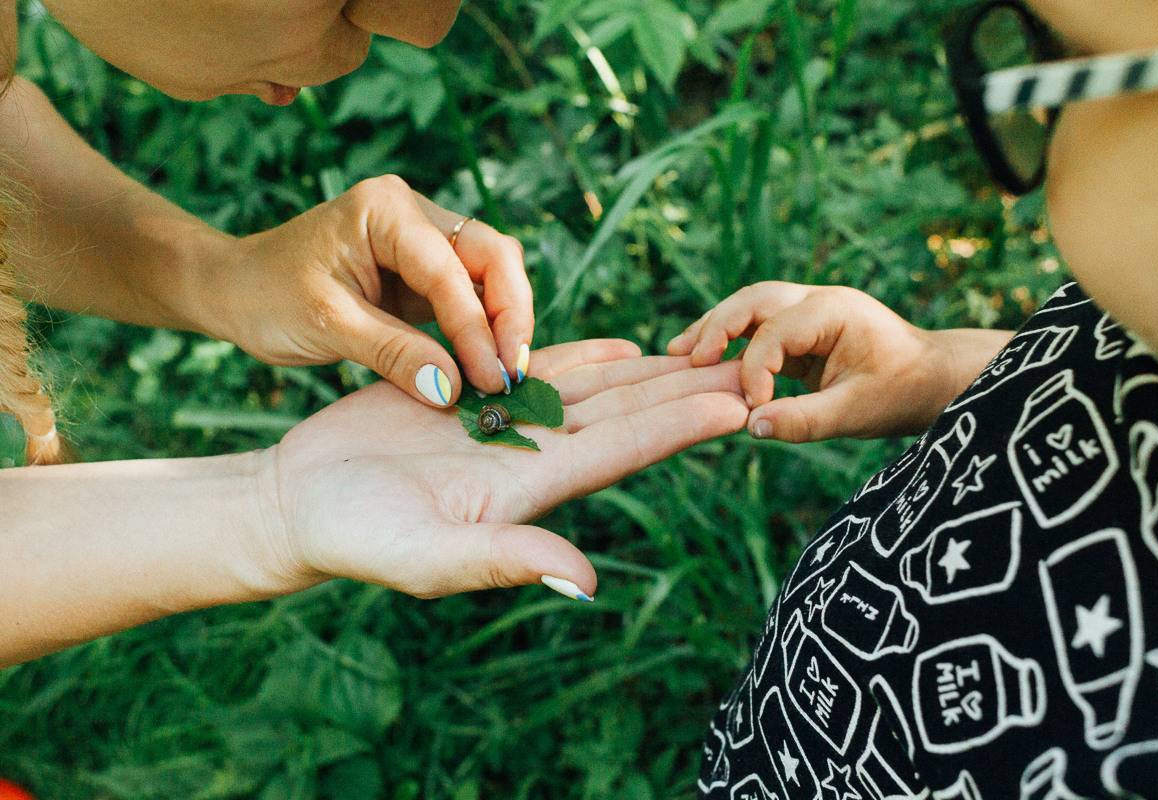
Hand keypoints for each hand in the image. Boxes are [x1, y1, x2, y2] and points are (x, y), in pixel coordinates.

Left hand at [210, 176, 529, 404]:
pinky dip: (484, 330)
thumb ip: (394, 354)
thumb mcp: (328, 326)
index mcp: (386, 210)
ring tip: (506, 375)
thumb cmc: (267, 297)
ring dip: (504, 324)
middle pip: (492, 257)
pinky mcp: (425, 274)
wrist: (235, 291)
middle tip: (513, 374)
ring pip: (491, 275)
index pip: (450, 270)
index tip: (491, 379)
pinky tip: (488, 366)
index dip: (476, 328)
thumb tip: (453, 389)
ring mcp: (423, 242)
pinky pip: (471, 297)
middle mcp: (414, 215)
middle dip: (510, 316)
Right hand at [264, 340, 748, 598]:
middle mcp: (528, 454)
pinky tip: (626, 345)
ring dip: (647, 369)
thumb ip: (508, 559)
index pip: (621, 451)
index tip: (737, 405)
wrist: (299, 504)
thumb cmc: (356, 539)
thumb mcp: (430, 557)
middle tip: (746, 363)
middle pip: (623, 414)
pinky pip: (539, 367)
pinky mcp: (470, 394)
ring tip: (701, 348)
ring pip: (592, 388)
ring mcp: (503, 423)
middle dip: (682, 390)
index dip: (679, 427)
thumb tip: (589, 581)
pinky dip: (585, 353)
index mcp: (529, 488)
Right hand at [668, 282, 1010, 441]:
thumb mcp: (857, 413)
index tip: (747, 408)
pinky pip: (757, 329)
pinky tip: (704, 363)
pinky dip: (730, 343)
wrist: (935, 380)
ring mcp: (809, 312)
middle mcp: (818, 301)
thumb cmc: (904, 393)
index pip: (776, 332)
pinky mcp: (802, 332)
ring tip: (677, 354)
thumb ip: (804, 420)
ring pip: (750, 308)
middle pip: (753, 301)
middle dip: (715, 326)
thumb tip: (751, 427)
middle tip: (682, 358)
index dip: (754, 370)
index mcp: (835, 310)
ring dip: (715, 329)